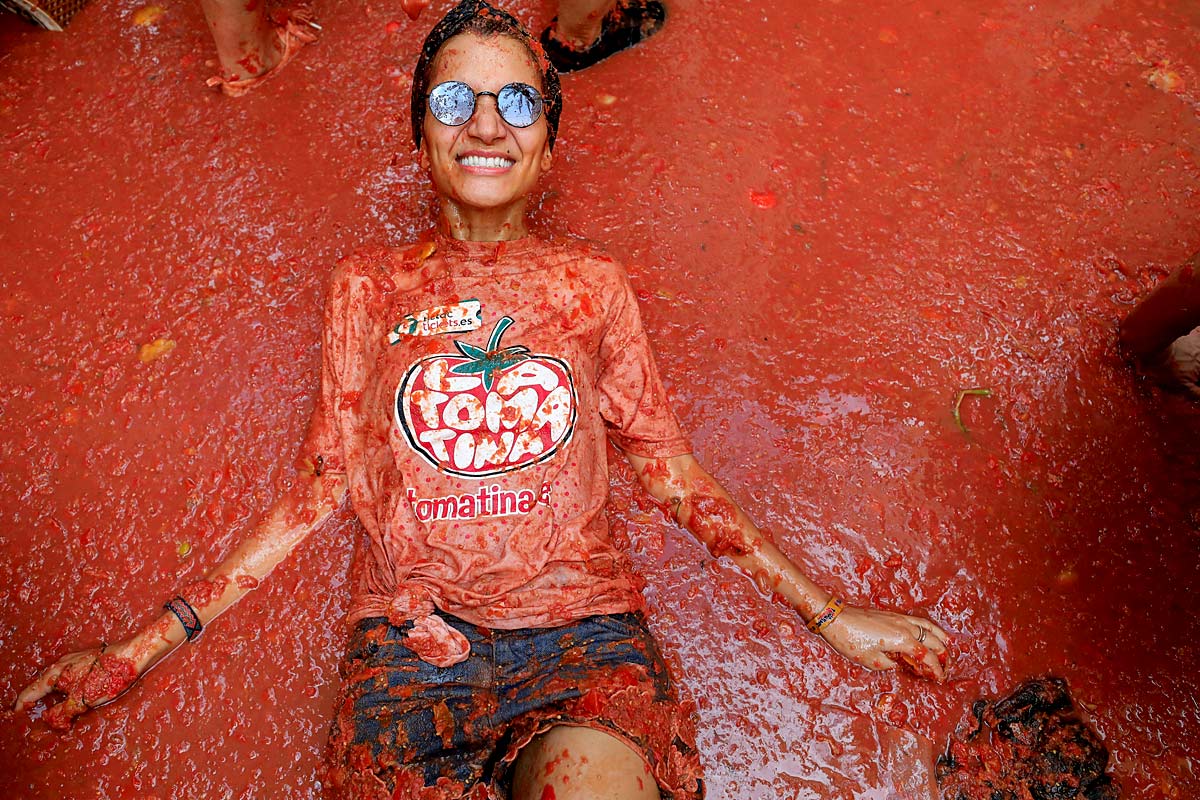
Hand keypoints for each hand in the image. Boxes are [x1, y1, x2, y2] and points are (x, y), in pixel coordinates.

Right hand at [14, 643, 139, 729]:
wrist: (133, 655)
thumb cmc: (107, 676)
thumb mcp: (81, 701)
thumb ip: (61, 713)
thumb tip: (49, 720)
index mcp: (55, 674)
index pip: (30, 693)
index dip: (20, 707)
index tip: (14, 719)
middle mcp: (61, 665)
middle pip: (40, 686)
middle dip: (33, 701)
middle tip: (27, 716)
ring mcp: (74, 661)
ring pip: (54, 681)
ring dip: (48, 696)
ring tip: (45, 709)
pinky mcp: (87, 662)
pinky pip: (67, 678)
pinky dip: (62, 690)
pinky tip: (68, 696)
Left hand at [818, 605, 949, 681]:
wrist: (835, 617)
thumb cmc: (850, 639)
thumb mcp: (870, 660)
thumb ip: (891, 665)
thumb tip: (901, 665)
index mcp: (902, 640)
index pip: (927, 657)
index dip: (936, 670)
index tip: (939, 680)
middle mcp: (905, 627)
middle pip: (933, 642)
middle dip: (943, 657)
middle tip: (945, 669)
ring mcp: (900, 619)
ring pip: (929, 627)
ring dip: (940, 639)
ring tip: (947, 648)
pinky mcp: (893, 615)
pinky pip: (918, 621)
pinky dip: (929, 628)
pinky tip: (928, 632)